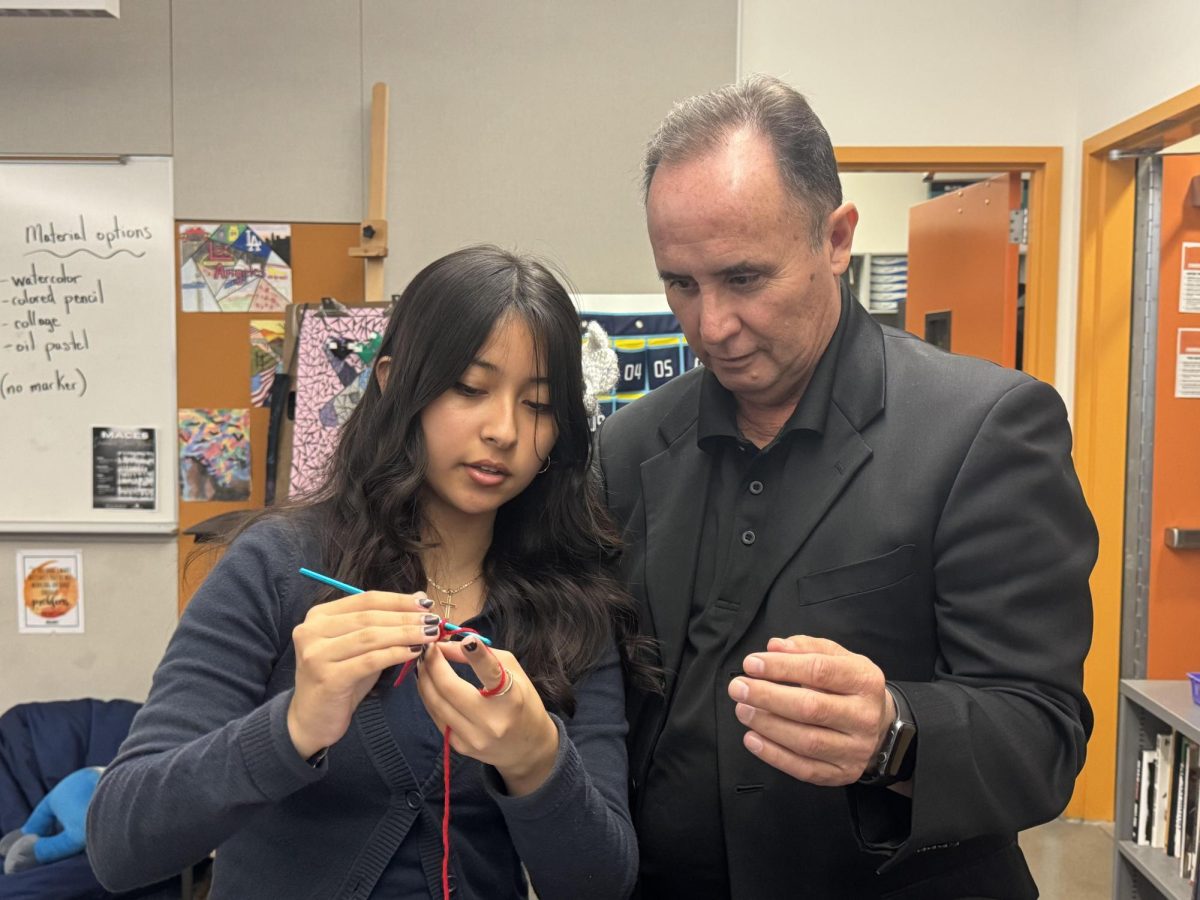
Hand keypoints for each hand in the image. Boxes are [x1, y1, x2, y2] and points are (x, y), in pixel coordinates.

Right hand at [287, 591, 441, 758]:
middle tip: (434, 621)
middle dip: (406, 618)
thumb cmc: (340, 680)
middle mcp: (311, 630)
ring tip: (430, 635)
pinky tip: (414, 653)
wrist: (312, 721)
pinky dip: (395, 654)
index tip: (426, 604)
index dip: (398, 600)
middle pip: (369, 617)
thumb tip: (419, 597)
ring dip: (405, 634)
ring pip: (370, 637)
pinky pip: (369, 660)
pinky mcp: (327, 677)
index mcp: (319, 616)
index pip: (365, 599)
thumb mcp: (362, 647)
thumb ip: (385, 622)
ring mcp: (316, 654)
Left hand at [417, 638, 558, 796]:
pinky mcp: (459, 746)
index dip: (477, 655)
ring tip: (423, 660)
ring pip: (435, 702)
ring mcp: (473, 737)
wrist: (527, 748)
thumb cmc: (522, 703)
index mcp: (511, 699)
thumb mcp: (513, 672)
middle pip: (449, 688)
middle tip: (429, 647)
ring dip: (424, 677)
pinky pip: (436, 716)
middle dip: (433, 663)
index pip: (491, 673)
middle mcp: (491, 721)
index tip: (466, 639)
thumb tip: (449, 646)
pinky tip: (426, 682)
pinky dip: (428, 695)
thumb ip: (483, 655)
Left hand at [727, 635, 892, 785]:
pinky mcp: (842, 774)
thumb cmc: (848, 686)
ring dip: (767, 725)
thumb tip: (774, 646)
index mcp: (865, 681)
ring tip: (742, 710)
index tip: (751, 664)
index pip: (820, 671)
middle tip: (738, 688)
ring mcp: (856, 750)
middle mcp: (865, 717)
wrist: (879, 725)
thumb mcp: (837, 657)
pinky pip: (804, 769)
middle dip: (768, 697)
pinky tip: (752, 739)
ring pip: (807, 742)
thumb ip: (806, 648)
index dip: (782, 667)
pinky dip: (774, 755)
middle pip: (812, 708)